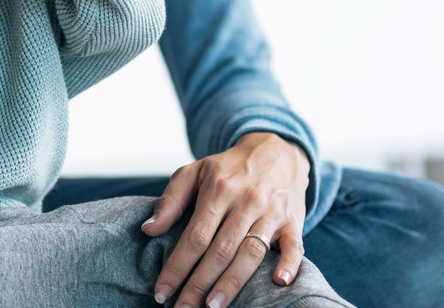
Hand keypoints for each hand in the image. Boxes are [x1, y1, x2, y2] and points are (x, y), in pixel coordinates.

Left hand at [142, 133, 310, 307]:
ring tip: (213, 307)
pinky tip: (278, 283)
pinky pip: (295, 246)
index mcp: (218, 190)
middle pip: (220, 250)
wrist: (275, 151)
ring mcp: (271, 213)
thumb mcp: (194, 172)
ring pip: (251, 253)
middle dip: (199, 283)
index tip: (161, 291)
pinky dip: (289, 265)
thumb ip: (170, 200)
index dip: (177, 266)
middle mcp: (246, 202)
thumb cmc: (228, 168)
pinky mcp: (293, 222)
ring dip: (232, 283)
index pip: (195, 236)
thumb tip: (148, 230)